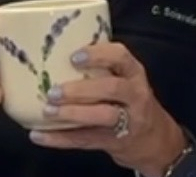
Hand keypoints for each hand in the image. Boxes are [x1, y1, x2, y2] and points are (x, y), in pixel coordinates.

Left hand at [29, 42, 187, 176]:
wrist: (155, 140)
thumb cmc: (131, 100)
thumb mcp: (126, 79)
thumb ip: (102, 67)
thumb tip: (56, 54)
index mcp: (133, 73)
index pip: (120, 57)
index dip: (98, 55)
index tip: (74, 57)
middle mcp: (134, 95)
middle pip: (111, 89)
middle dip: (80, 89)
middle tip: (53, 90)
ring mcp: (128, 120)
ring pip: (102, 116)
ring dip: (72, 114)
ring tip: (48, 111)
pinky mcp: (115, 142)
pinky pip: (86, 140)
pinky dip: (60, 138)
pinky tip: (39, 135)